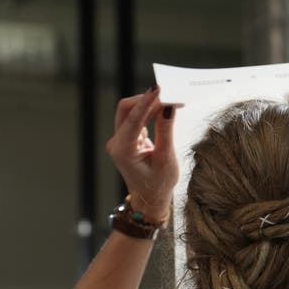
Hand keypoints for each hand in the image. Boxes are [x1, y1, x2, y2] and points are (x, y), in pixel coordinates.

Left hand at [105, 87, 178, 219]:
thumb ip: (166, 132)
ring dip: (149, 105)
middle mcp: (117, 142)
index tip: (160, 89)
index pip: (133, 117)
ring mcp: (120, 140)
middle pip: (126, 109)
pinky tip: (164, 110)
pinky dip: (150, 112)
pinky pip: (136, 119)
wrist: (150, 199)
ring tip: (171, 102)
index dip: (147, 101)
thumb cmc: (159, 184)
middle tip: (168, 95)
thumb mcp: (166, 159)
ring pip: (131, 112)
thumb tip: (169, 108)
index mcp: (122, 150)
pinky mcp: (127, 138)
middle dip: (146, 100)